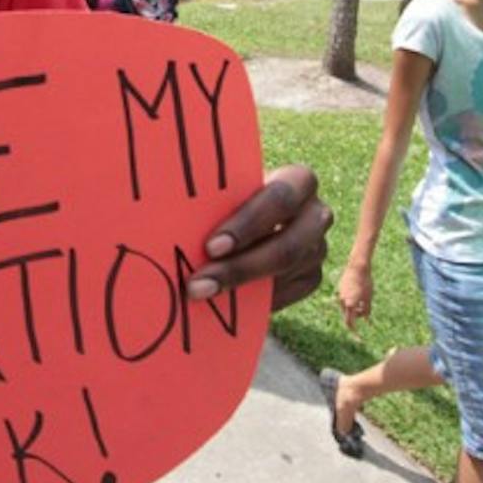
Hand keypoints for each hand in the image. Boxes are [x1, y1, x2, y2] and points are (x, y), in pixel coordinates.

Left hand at [186, 163, 331, 310]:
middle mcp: (316, 213)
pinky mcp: (311, 277)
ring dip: (239, 286)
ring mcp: (318, 248)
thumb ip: (212, 195)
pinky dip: (254, 299)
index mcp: (297, 180)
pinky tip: (222, 302)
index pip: (281, 197)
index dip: (249, 223)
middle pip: (288, 246)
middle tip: (198, 283)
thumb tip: (164, 203)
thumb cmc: (230, 195)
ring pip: (285, 273)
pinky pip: (287, 294)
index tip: (211, 246)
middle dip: (241, 267)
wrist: (248, 221)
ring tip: (199, 293)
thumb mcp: (227, 188)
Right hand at [336, 262, 373, 329]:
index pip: (350, 322)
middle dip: (355, 317)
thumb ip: (366, 310)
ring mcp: (340, 294)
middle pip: (348, 315)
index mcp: (350, 304)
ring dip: (354, 307)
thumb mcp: (369, 298)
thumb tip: (366, 319)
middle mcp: (343, 300)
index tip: (358, 336)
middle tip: (364, 316)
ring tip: (364, 300)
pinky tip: (359, 293)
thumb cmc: (366, 283)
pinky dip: (351, 300)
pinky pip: (345, 298)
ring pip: (346, 306)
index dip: (354, 330)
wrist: (357, 266)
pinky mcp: (340, 288)